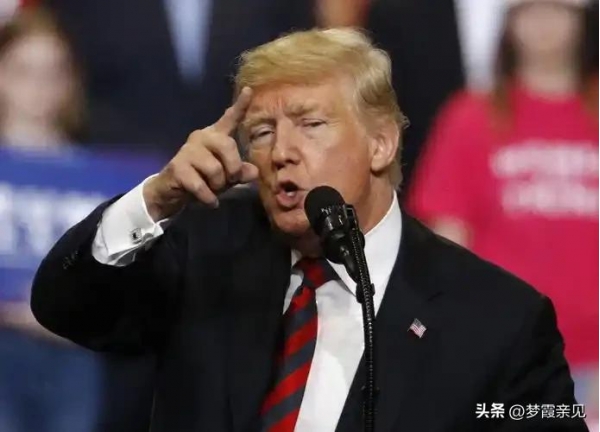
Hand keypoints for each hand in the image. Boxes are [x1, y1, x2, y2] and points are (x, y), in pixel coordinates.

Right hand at [144, 87, 258, 220]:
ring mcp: (188, 151)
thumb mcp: (226, 177)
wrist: (172, 192)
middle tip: (228, 182)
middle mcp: (201, 137)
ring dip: (218, 187)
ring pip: (216, 170)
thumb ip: (240, 172)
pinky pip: (202, 186)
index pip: (229, 119)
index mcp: (215, 136)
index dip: (240, 106)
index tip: (250, 90)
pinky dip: (209, 198)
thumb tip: (253, 172)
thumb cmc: (203, 180)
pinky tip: (210, 201)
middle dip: (233, 170)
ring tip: (213, 190)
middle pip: (228, 147)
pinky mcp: (178, 167)